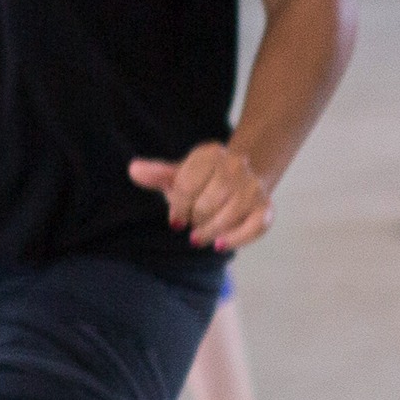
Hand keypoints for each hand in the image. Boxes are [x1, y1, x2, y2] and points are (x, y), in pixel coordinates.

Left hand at [129, 143, 272, 249]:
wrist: (242, 177)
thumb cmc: (203, 180)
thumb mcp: (179, 174)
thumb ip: (157, 175)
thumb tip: (134, 169)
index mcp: (210, 154)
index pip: (186, 186)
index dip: (178, 208)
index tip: (176, 220)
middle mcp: (236, 166)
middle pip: (205, 205)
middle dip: (195, 219)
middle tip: (193, 224)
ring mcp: (253, 187)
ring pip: (226, 218)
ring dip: (208, 232)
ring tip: (199, 236)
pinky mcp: (265, 207)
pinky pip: (253, 228)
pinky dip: (235, 239)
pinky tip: (218, 245)